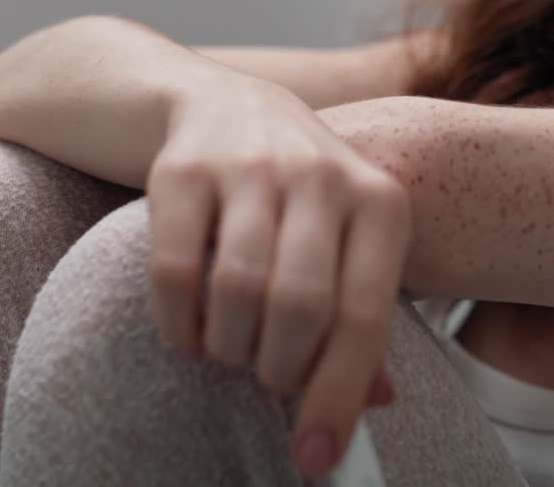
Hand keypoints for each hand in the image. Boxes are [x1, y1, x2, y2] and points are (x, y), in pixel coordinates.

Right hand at [146, 75, 412, 477]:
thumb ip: (361, 316)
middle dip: (277, 369)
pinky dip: (177, 321)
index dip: (338, 395)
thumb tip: (377, 401)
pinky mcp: (182, 167)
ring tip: (228, 348)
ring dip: (228, 347)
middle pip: (301, 308)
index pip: (365, 316)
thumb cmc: (297, 195)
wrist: (217, 102)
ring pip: (238, 291)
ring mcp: (252, 164)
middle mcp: (323, 175)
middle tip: (266, 379)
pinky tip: (188, 327)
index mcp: (380, 202)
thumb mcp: (345, 241)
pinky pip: (173, 271)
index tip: (316, 457)